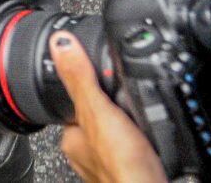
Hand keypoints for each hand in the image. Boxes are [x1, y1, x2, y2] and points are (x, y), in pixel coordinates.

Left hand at [52, 32, 167, 182]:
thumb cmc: (122, 165)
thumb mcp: (98, 110)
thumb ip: (80, 77)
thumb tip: (60, 43)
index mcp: (71, 136)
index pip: (72, 102)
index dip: (87, 86)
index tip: (99, 74)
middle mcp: (85, 152)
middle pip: (97, 115)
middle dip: (112, 105)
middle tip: (128, 99)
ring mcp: (108, 162)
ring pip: (116, 131)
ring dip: (127, 121)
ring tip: (141, 116)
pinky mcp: (131, 167)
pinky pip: (133, 145)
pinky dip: (140, 138)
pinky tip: (150, 137)